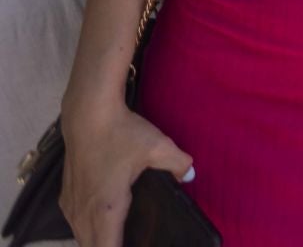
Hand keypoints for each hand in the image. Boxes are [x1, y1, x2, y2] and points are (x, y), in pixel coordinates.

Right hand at [60, 102, 192, 246]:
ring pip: (82, 237)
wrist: (88, 115)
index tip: (143, 245)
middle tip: (139, 241)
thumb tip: (191, 176)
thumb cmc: (121, 133)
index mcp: (107, 208)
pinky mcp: (65, 197)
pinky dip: (88, 231)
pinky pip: (75, 225)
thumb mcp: (158, 146)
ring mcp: (71, 206)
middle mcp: (84, 213)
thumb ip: (178, 164)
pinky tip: (104, 225)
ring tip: (122, 238)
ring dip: (98, 241)